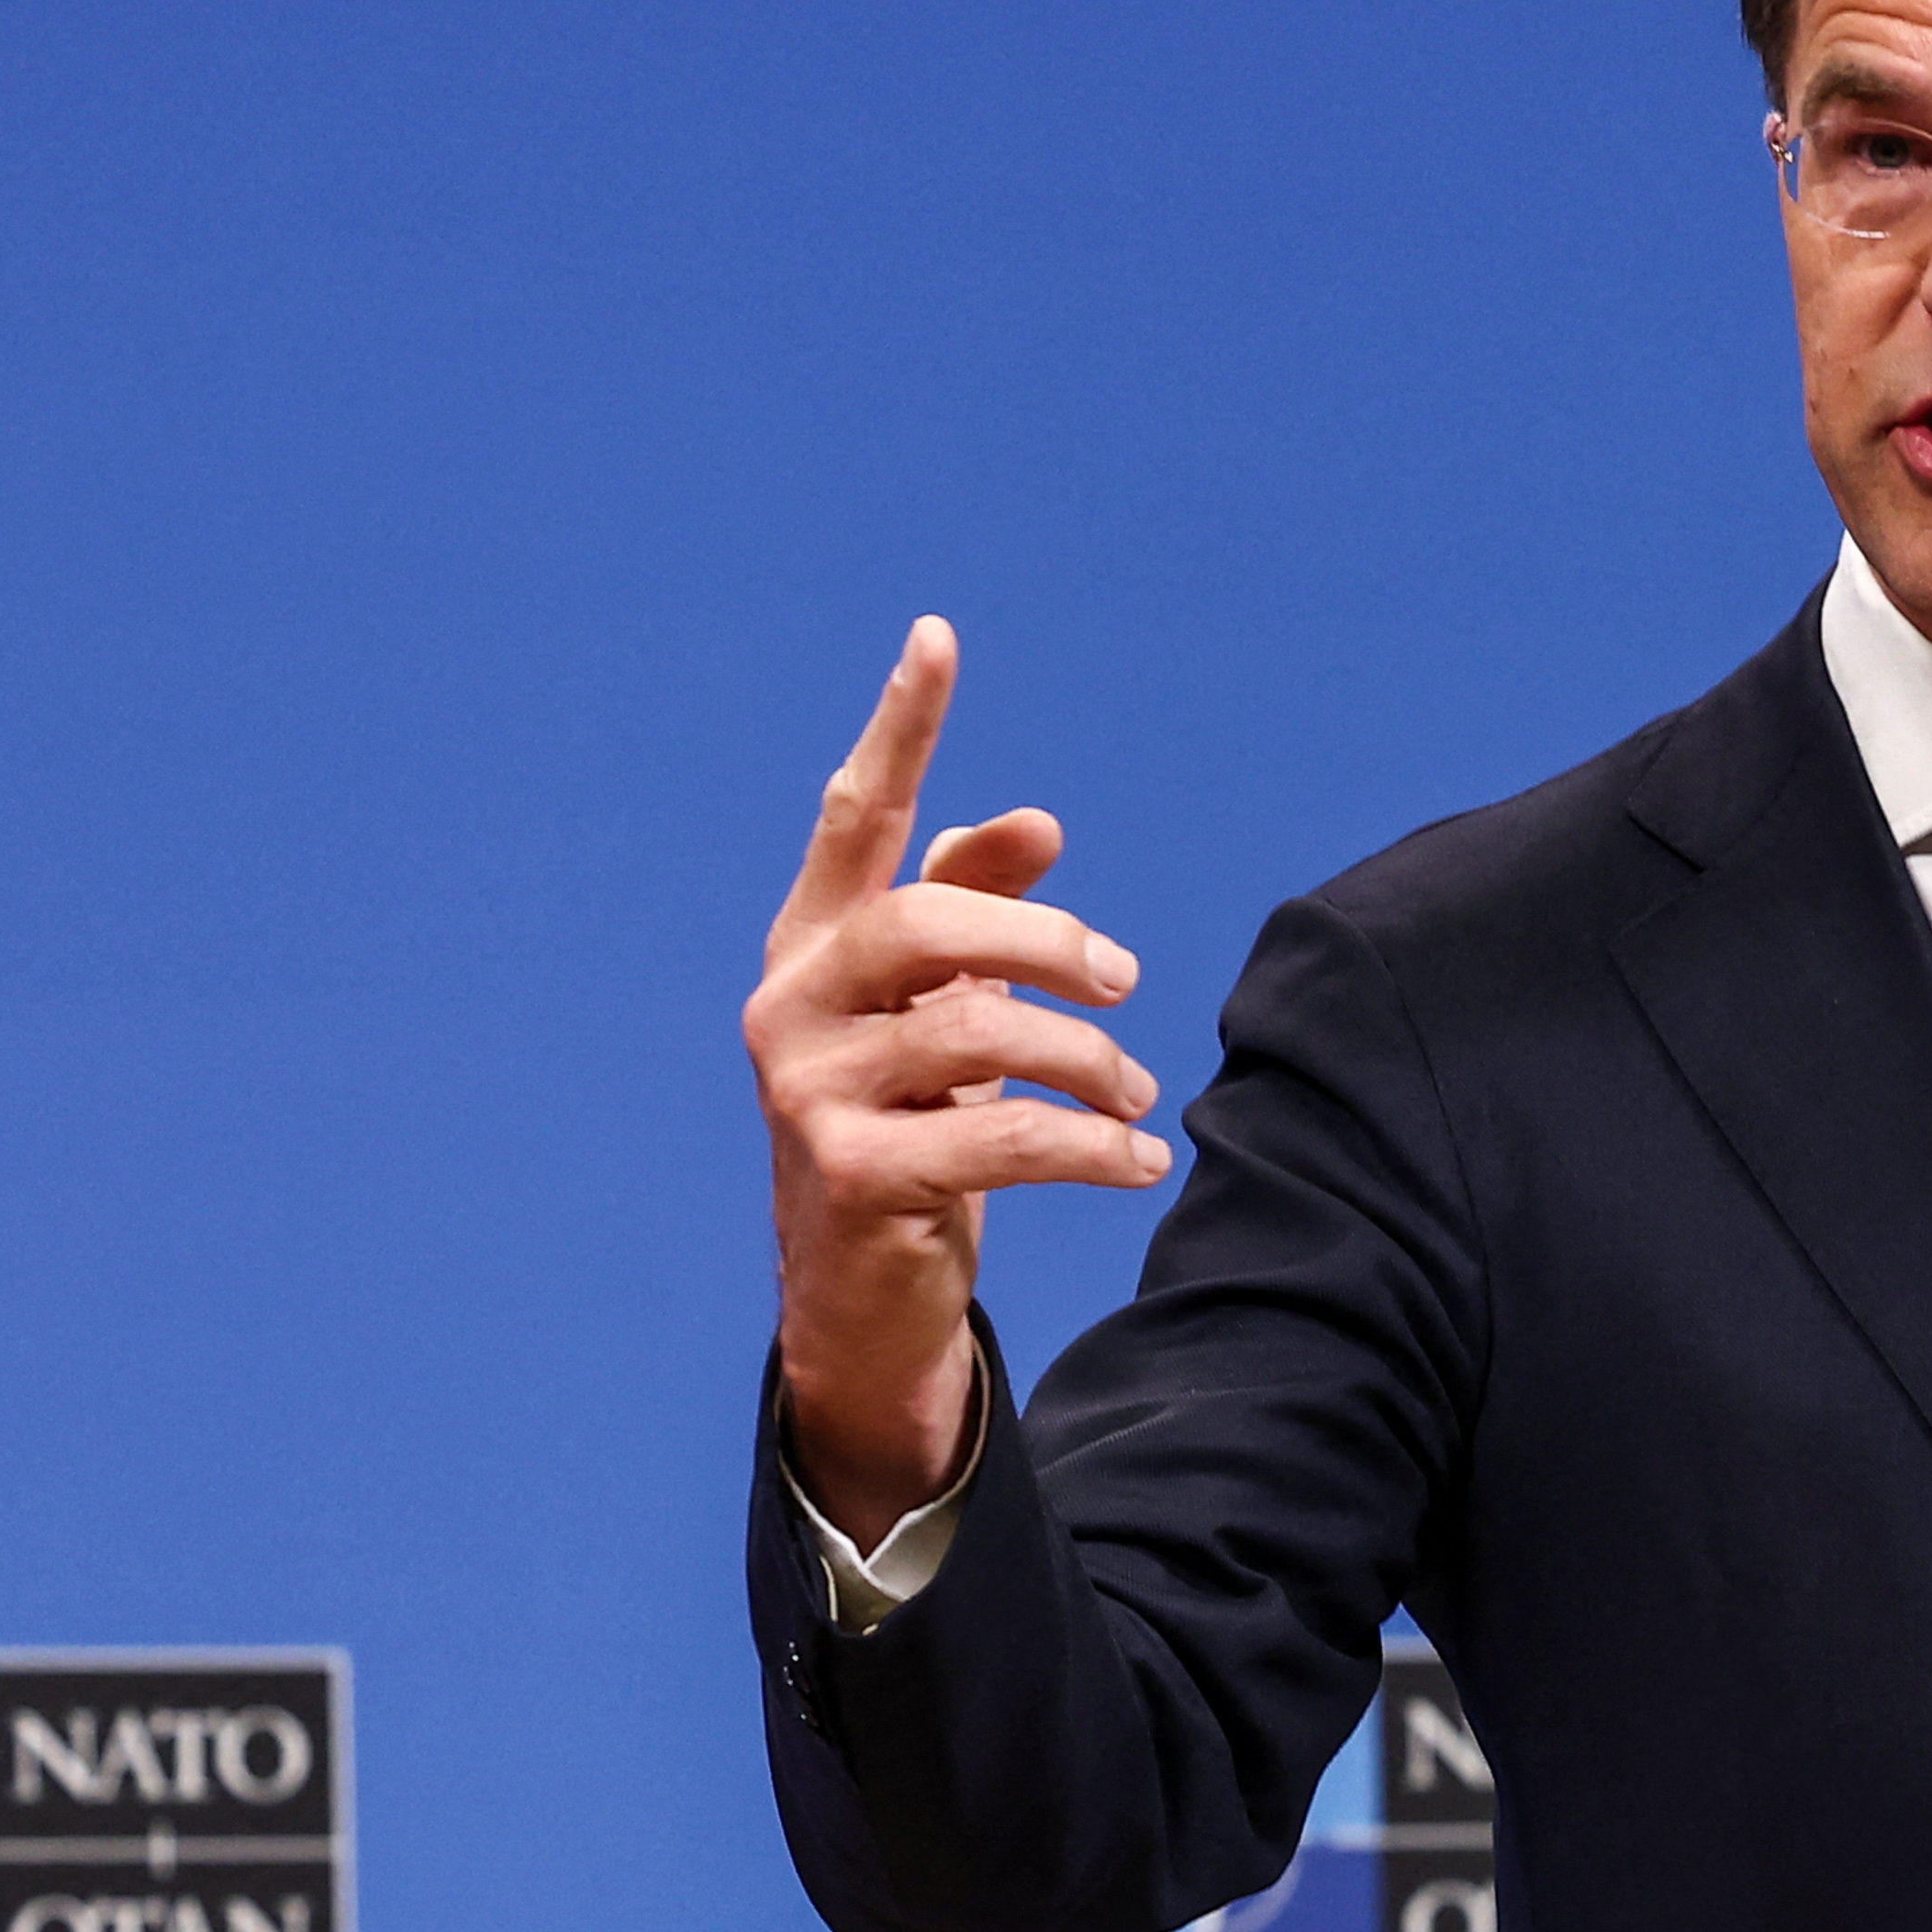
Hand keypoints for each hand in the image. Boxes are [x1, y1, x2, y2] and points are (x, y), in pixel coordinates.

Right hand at [747, 618, 1169, 1544]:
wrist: (862, 1294)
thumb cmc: (913, 1127)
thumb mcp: (946, 1012)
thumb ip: (978, 912)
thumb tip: (1035, 822)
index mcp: (814, 946)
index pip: (854, 818)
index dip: (899, 727)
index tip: (938, 637)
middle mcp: (790, 1004)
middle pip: (924, 922)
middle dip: (1045, 941)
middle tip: (1125, 981)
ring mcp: (806, 1093)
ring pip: (973, 1033)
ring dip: (1087, 1064)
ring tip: (1139, 1096)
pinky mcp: (848, 1179)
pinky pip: (997, 1139)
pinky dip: (1088, 1148)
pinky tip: (1140, 1164)